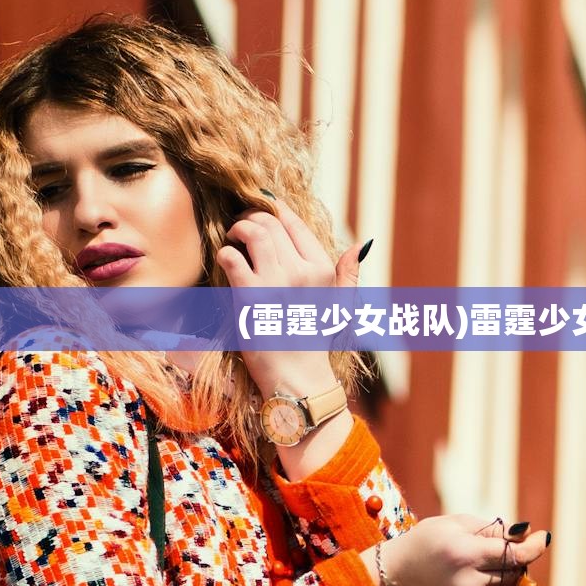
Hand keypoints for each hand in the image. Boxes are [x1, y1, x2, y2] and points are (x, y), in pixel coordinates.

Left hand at [220, 202, 358, 400]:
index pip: (295, 224)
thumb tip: (360, 244)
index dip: (276, 209)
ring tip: (233, 237)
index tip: (263, 209)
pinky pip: (232, 257)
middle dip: (252, 216)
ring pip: (253, 232)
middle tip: (242, 225)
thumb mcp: (341, 306)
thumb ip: (348, 273)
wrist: (297, 377)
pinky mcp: (250, 296)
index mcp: (322, 270)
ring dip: (238, 228)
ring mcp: (276, 282)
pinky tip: (225, 259)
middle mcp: (302, 271)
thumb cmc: (315, 342)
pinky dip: (225, 253)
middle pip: (271, 222)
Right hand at [377, 514, 545, 585]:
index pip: (513, 554)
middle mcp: (468, 582)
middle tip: (501, 548)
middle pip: (514, 571)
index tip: (542, 538)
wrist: (395, 578)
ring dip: (505, 574)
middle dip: (516, 558)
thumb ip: (494, 530)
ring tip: (481, 564)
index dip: (533, 547)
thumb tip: (527, 535)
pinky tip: (473, 581)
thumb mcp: (456, 525)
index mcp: (464, 553)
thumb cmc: (426, 543)